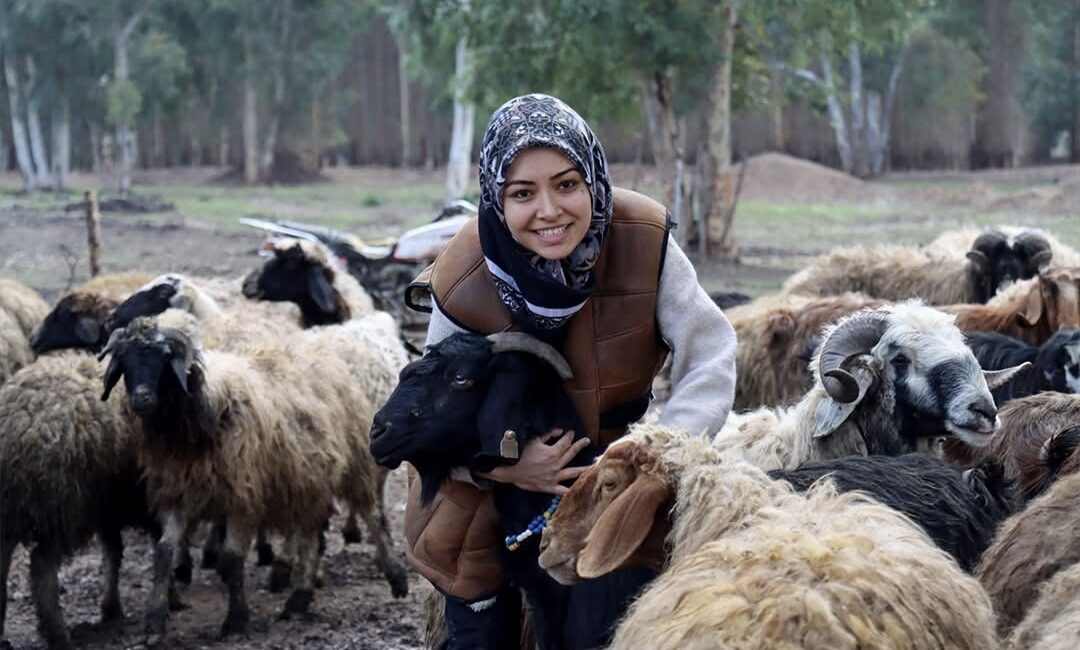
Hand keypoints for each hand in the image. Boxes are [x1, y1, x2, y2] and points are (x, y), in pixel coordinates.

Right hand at [476, 429, 590, 494]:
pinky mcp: (549, 487)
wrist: (510, 470)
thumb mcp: (534, 440)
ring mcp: (554, 477)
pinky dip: (569, 490)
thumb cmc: (521, 454)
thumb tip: (560, 431)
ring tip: (593, 466)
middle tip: (587, 441)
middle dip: (580, 446)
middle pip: (572, 454)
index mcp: (553, 452)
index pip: (566, 442)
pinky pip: (562, 490)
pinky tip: (578, 490)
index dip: (570, 436)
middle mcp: (556, 465)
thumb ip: (549, 435)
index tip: (572, 433)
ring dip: (583, 468)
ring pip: (573, 472)